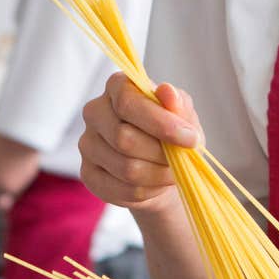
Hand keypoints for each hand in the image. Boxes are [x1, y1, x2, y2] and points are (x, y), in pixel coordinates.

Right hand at [77, 74, 200, 212]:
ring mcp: (87, 144)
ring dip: (158, 174)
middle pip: (123, 138)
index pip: (128, 103)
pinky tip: (157, 184)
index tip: (191, 139)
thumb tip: (167, 92)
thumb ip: (177, 104)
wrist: (161, 165)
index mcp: (117, 86)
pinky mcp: (88, 174)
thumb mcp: (183, 115)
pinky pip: (121, 189)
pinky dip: (148, 191)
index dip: (162, 123)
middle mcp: (95, 111)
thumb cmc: (172, 132)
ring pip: (125, 168)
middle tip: (182, 159)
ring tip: (173, 172)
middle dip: (161, 153)